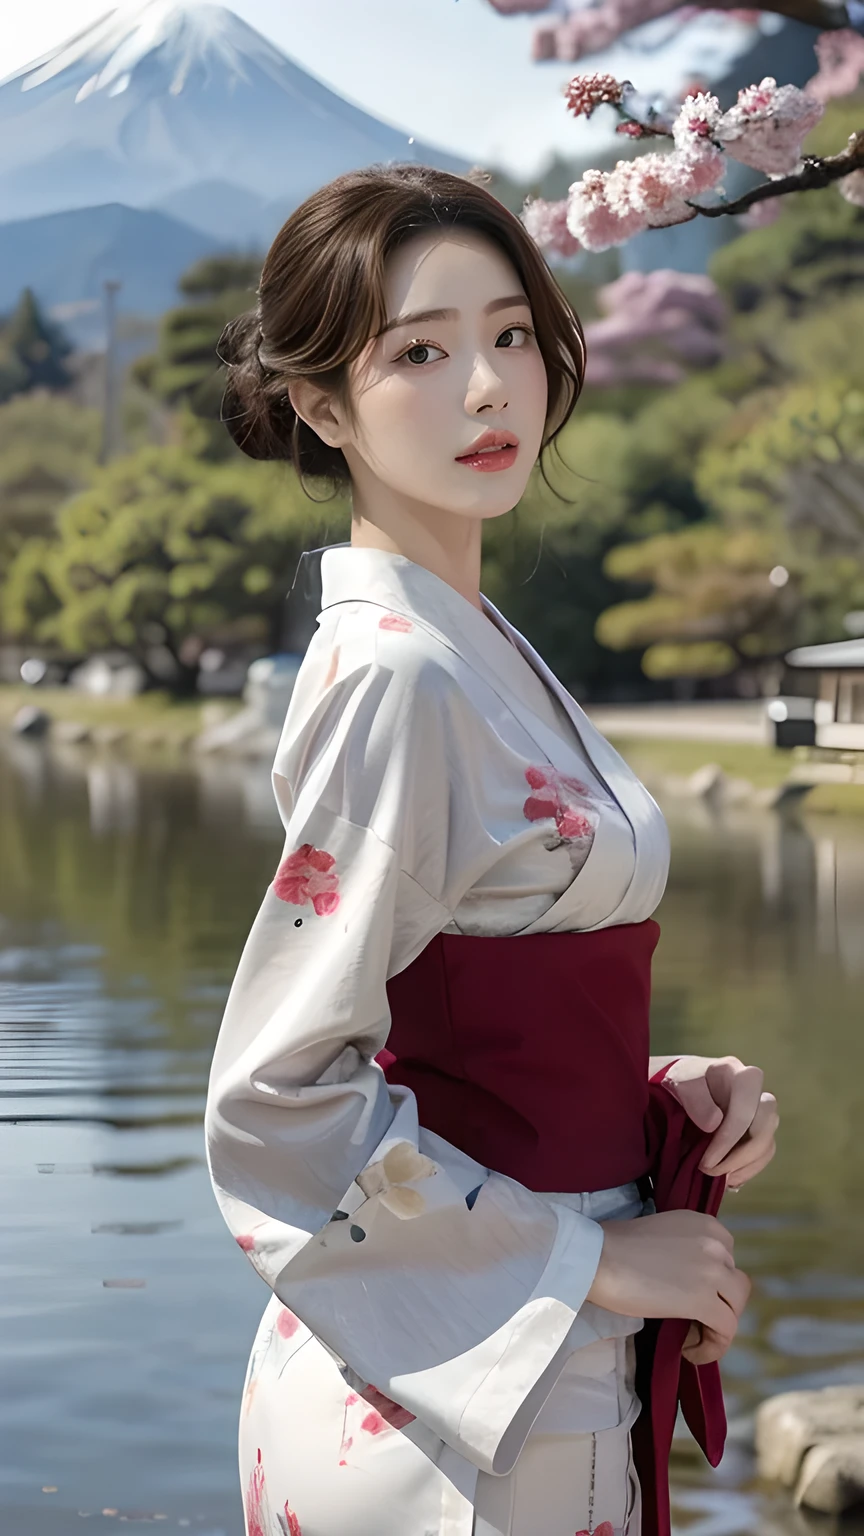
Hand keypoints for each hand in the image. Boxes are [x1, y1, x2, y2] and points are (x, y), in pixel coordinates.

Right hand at [586, 1209, 750, 1362]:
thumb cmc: (614, 1244)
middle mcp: (716, 1243)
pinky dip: (712, 1347)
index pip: (728, 1260)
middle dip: (718, 1305)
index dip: (713, 1284)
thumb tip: (688, 1280)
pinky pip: (725, 1330)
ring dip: (717, 1327)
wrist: (597, 1256)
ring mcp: (713, 1271)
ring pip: (736, 1308)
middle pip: (735, 1286)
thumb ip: (684, 1250)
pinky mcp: (702, 1300)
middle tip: (690, 1320)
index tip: (690, 1297)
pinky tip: (689, 1352)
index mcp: (706, 1223)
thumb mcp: (663, 1234)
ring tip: (690, 1338)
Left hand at [661, 1055, 778, 1189]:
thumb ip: (694, 1098)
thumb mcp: (679, 1082)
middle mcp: (756, 1092)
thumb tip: (714, 1123)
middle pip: (767, 1125)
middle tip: (711, 1171)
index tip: (706, 1160)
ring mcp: (760, 1113)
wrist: (684, 1084)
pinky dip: (748, 1170)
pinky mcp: (759, 1131)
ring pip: (768, 1143)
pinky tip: (728, 1178)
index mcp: (738, 1075)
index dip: (730, 1138)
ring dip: (745, 1166)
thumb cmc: (682, 1081)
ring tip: (719, 1179)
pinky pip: (764, 1154)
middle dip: (740, 1155)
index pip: (746, 1108)